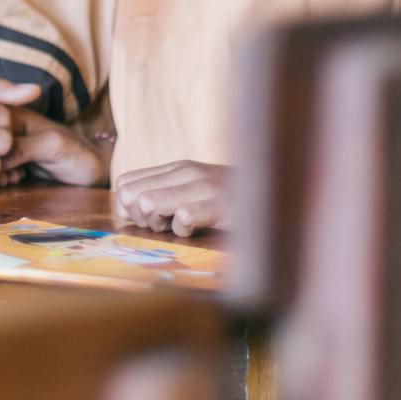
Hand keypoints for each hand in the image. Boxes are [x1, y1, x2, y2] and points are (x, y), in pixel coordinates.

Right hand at [1, 109, 107, 186]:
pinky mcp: (12, 161)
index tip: (2, 160)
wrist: (93, 171)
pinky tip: (12, 182)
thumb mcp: (52, 146)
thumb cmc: (77, 153)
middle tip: (8, 175)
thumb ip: (23, 148)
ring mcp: (9, 145)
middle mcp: (7, 127)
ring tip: (12, 179)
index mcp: (14, 113)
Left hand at [113, 160, 228, 236]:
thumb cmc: (230, 200)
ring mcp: (202, 187)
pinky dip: (184, 231)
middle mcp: (185, 172)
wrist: (275, 195)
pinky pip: (182, 218)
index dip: (129, 207)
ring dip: (159, 224)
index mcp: (175, 168)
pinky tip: (197, 230)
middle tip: (163, 225)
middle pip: (131, 195)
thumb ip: (164, 192)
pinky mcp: (219, 205)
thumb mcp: (194, 189)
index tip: (150, 218)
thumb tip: (128, 208)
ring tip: (179, 227)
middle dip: (140, 217)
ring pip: (150, 203)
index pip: (125, 183)